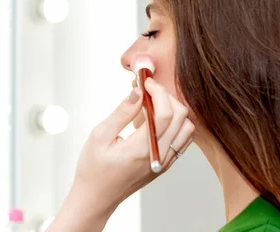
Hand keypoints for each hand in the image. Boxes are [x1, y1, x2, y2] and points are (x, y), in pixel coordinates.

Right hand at [48, 78, 194, 231]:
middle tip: (145, 90)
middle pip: (181, 117)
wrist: (97, 197)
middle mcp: (159, 156)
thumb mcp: (100, 135)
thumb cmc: (93, 168)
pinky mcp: (165, 164)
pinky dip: (173, 124)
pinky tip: (152, 121)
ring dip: (172, 110)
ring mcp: (165, 162)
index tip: (144, 81)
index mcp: (142, 149)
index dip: (158, 91)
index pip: (165, 113)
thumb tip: (138, 91)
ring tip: (149, 106)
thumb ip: (122, 112)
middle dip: (165, 97)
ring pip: (187, 128)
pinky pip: (182, 139)